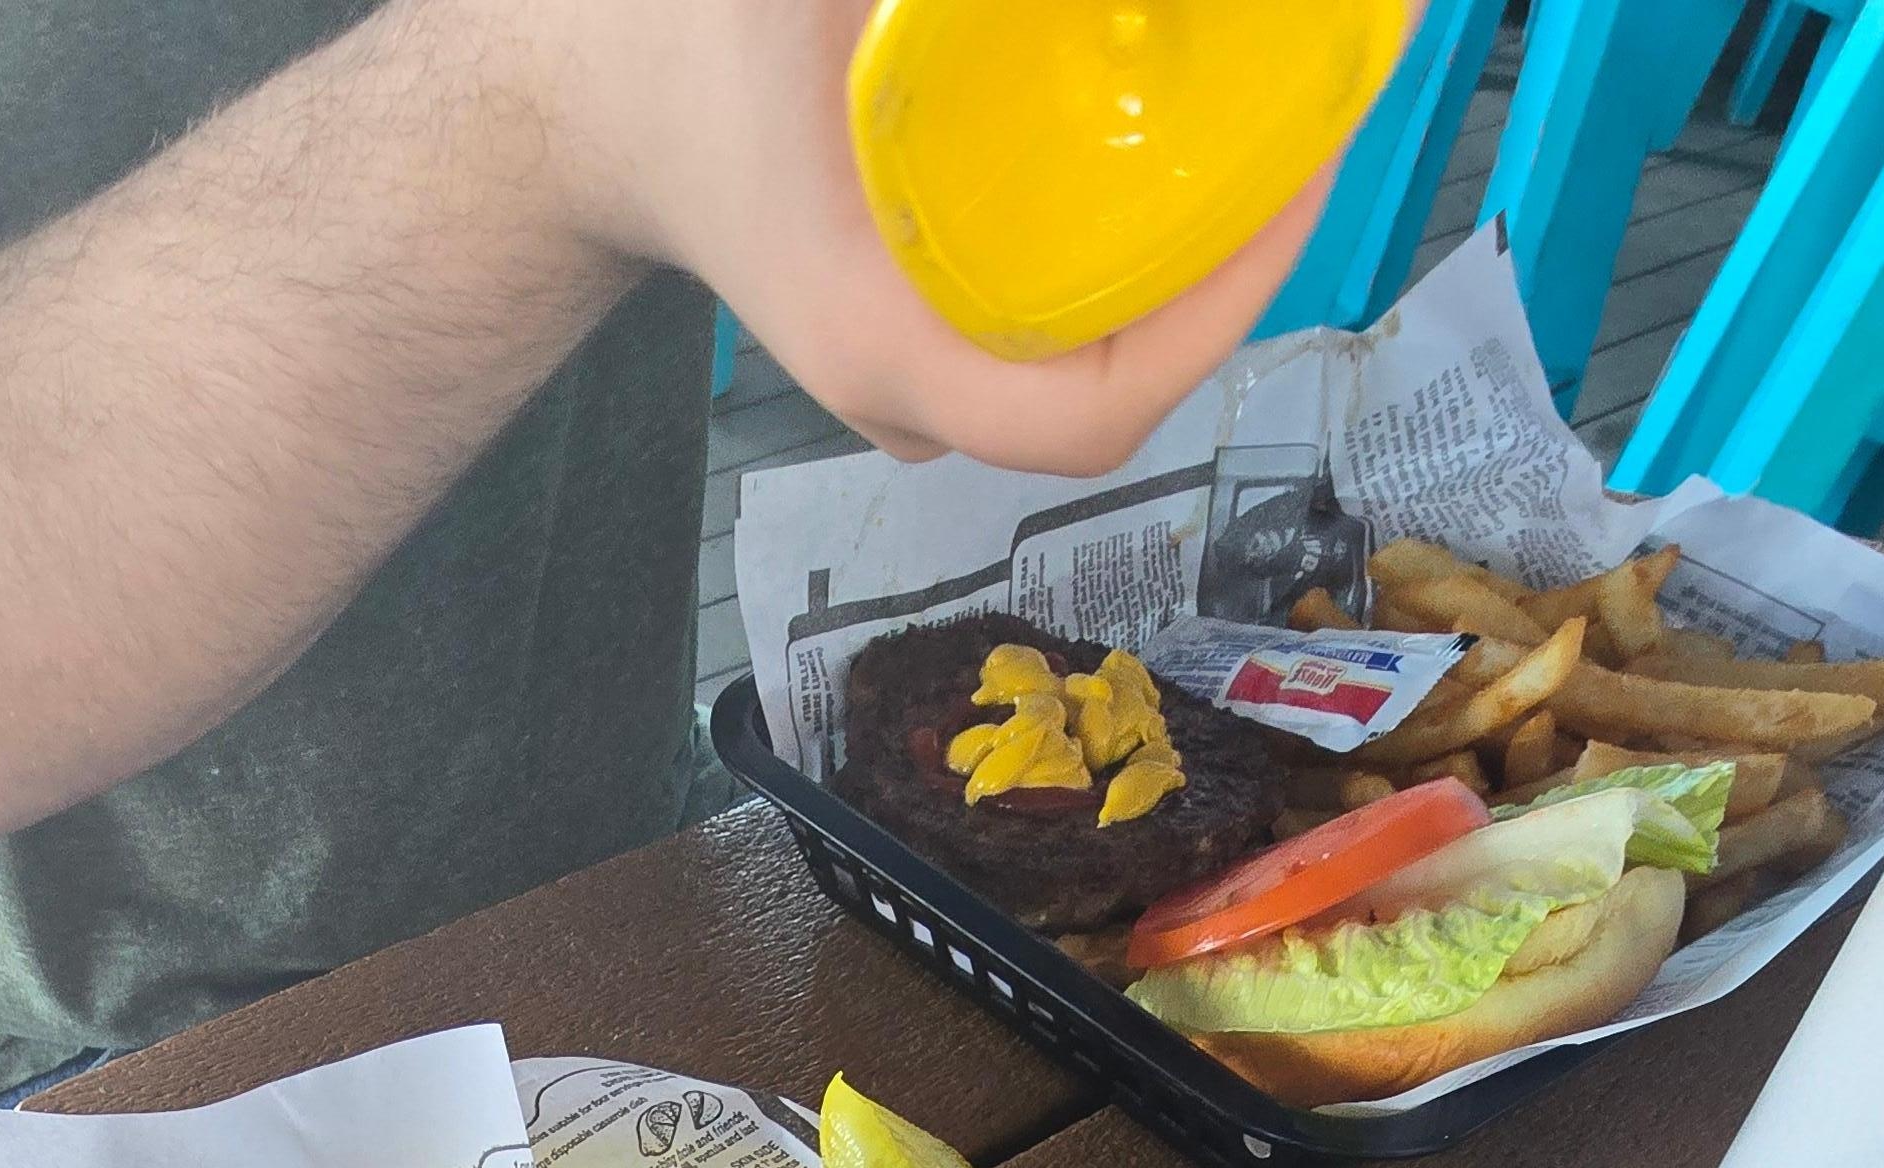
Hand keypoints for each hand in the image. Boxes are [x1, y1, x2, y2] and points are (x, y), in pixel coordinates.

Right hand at [525, 0, 1333, 473]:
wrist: (584, 98)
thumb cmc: (678, 43)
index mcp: (880, 342)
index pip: (1090, 407)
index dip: (1213, 312)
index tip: (1288, 184)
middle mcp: (901, 389)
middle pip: (1110, 384)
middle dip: (1222, 268)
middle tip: (1298, 129)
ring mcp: (904, 377)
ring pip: (1082, 363)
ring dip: (1180, 269)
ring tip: (1252, 138)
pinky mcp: (912, 337)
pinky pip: (1045, 332)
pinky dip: (1117, 263)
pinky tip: (1159, 162)